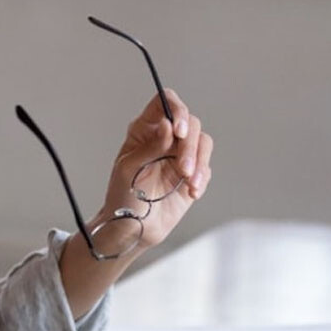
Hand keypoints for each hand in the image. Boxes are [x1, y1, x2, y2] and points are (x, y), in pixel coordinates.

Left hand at [100, 88, 213, 249]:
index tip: (180, 131)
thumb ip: (150, 147)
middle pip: (190, 122)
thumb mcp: (129, 169)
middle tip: (183, 168)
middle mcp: (164, 137)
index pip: (164, 102)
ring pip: (203, 142)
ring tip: (189, 182)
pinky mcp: (192, 173)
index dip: (176, 110)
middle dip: (190, 146)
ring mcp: (179, 154)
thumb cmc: (123, 195)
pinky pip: (206, 166)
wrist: (134, 227)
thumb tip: (167, 125)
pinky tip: (191, 192)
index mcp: (144, 129)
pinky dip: (202, 178)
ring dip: (199, 161)